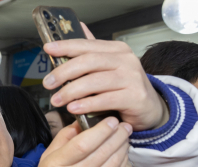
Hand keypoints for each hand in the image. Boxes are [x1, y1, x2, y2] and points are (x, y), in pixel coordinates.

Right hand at [22, 118, 130, 166]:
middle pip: (103, 150)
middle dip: (117, 134)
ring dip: (122, 146)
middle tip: (123, 125)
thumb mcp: (46, 160)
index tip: (110, 120)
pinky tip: (120, 153)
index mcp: (57, 166)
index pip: (84, 144)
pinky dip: (121, 161)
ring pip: (114, 161)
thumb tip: (82, 121)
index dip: (101, 129)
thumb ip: (63, 138)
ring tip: (124, 136)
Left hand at [43, 23, 168, 130]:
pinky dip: (87, 104)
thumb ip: (92, 50)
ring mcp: (132, 78)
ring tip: (56, 100)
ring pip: (96, 81)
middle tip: (47, 83)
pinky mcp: (135, 97)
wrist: (150, 108)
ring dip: (72, 91)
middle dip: (64, 72)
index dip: (66, 46)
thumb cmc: (124, 87)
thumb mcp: (108, 67)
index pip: (87, 45)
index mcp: (116, 50)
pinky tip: (74, 108)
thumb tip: (78, 27)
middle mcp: (125, 61)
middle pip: (89, 62)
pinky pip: (106, 99)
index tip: (48, 49)